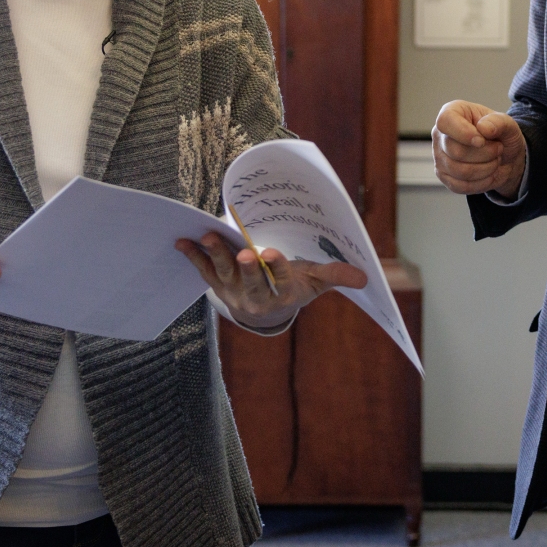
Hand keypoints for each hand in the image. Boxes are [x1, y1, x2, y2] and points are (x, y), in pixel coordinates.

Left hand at [176, 231, 367, 329]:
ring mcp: (234, 292)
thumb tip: (365, 276)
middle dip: (245, 269)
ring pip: (224, 274)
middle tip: (242, 254)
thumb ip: (335, 275)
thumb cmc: (293, 287)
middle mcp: (256, 297)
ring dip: (215, 256)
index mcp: (282, 294)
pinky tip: (181, 242)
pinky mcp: (218, 286)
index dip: (276, 267)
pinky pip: (204, 271)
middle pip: (249, 282)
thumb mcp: (315, 282)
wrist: (265, 309)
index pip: (280, 280)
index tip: (270, 253)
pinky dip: (193, 257)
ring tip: (207, 238)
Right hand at [431, 100, 527, 198]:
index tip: (482, 140)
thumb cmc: (501, 135)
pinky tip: (489, 174)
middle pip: (456, 151)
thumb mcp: (507, 124)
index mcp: (452, 112)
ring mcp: (439, 156)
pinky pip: (460, 186)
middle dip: (485, 154)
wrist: (504, 157)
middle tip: (498, 149)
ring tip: (495, 160)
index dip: (463, 133)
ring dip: (486, 168)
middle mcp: (440, 134)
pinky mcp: (444, 176)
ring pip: (460, 171)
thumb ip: (498, 122)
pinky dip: (481, 183)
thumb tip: (483, 128)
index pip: (445, 122)